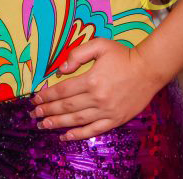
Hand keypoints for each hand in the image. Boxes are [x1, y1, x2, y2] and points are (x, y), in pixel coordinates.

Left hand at [29, 38, 164, 140]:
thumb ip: (78, 54)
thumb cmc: (123, 55)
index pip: (63, 90)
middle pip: (66, 107)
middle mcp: (97, 98)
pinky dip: (78, 134)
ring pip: (77, 120)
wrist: (149, 69)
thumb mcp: (100, 45)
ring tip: (43, 125)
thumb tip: (61, 69)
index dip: (47, 95)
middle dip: (48, 111)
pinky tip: (66, 136)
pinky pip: (94, 130)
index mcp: (91, 80)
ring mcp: (107, 111)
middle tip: (34, 114)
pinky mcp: (115, 119)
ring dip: (58, 124)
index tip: (35, 99)